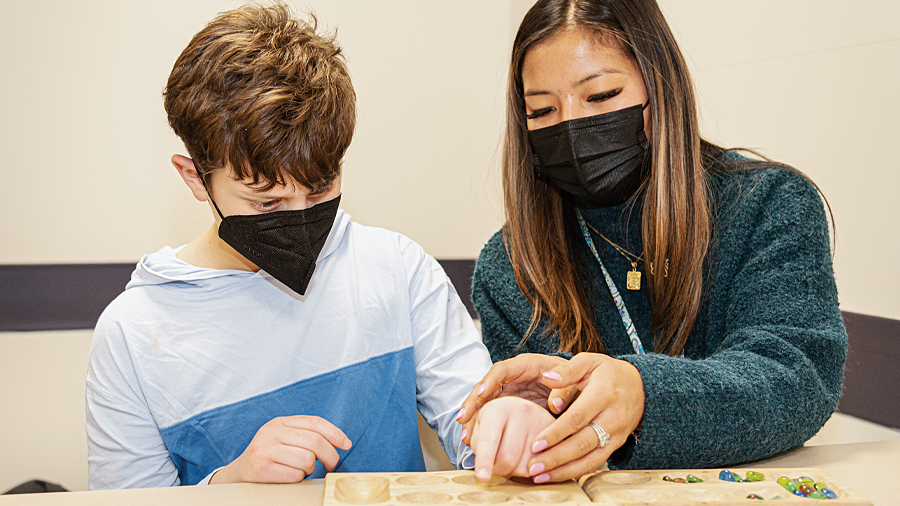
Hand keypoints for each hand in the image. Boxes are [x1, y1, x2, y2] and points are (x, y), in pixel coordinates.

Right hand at [209, 415, 350, 483]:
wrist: (238, 475)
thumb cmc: (269, 457)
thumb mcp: (284, 439)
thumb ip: (307, 435)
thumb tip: (341, 441)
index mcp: (280, 422)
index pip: (315, 422)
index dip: (335, 433)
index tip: (346, 444)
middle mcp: (271, 432)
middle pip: (315, 441)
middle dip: (330, 456)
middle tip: (330, 465)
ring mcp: (264, 449)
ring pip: (307, 459)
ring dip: (309, 469)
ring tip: (301, 470)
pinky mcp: (260, 468)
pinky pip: (294, 475)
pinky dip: (297, 479)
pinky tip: (290, 477)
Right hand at [456, 354, 578, 441]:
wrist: (577, 388)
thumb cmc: (575, 380)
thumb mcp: (574, 379)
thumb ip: (565, 388)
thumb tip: (554, 403)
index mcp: (525, 365)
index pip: (502, 369)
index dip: (490, 380)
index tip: (481, 392)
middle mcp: (512, 378)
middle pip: (486, 386)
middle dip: (473, 401)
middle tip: (462, 418)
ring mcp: (508, 393)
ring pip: (484, 403)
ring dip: (473, 418)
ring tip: (466, 437)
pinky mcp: (507, 407)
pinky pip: (490, 416)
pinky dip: (482, 428)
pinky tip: (475, 443)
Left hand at [469, 397, 554, 481]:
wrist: (522, 409)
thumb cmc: (496, 420)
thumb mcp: (480, 422)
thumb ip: (472, 436)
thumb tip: (469, 444)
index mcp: (498, 409)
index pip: (489, 441)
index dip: (484, 461)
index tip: (482, 477)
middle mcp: (521, 411)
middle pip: (507, 459)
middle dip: (497, 470)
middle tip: (494, 464)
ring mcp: (539, 421)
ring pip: (524, 466)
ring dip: (514, 470)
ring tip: (511, 454)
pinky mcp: (553, 434)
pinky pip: (541, 466)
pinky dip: (529, 469)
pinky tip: (524, 456)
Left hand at [526, 353, 643, 482]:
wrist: (638, 385)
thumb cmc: (607, 372)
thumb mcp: (588, 361)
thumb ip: (566, 370)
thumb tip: (547, 378)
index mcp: (603, 394)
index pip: (577, 418)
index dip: (556, 433)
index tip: (535, 444)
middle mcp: (612, 418)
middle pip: (582, 443)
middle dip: (555, 458)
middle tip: (532, 466)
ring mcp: (616, 434)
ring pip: (589, 459)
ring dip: (563, 470)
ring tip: (539, 476)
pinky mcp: (616, 445)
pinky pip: (595, 463)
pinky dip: (575, 472)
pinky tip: (555, 475)